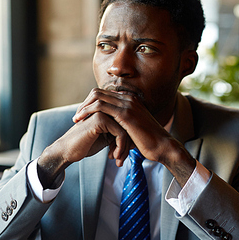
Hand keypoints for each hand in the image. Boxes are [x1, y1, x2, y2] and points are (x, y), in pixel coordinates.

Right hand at [37, 110, 130, 188]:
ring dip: (124, 148)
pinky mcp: (99, 119)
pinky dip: (120, 148)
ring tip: (118, 160)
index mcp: (107, 110)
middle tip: (121, 160)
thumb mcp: (106, 138)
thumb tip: (136, 139)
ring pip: (126, 130)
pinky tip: (113, 157)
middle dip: (128, 145)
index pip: (127, 123)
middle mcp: (105, 108)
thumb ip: (118, 133)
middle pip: (128, 126)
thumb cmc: (85, 145)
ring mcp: (102, 112)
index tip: (123, 155)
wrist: (68, 151)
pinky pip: (120, 134)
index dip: (129, 141)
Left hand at [72, 88, 195, 183]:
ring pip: (97, 97)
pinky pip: (100, 106)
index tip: (82, 115)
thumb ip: (121, 125)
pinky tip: (82, 121)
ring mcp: (127, 104)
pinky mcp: (125, 113)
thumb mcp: (132, 129)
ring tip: (76, 119)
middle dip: (84, 104)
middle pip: (98, 92)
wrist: (162, 147)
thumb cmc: (148, 142)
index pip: (104, 94)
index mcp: (130, 100)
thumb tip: (110, 131)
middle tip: (76, 117)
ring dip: (83, 107)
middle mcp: (128, 98)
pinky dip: (88, 112)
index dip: (91, 103)